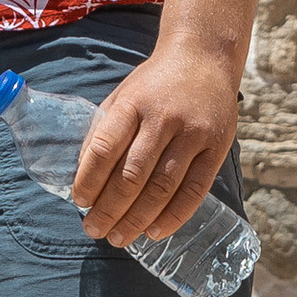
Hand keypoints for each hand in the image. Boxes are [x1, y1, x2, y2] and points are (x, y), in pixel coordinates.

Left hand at [70, 37, 242, 244]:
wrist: (205, 58)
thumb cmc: (155, 84)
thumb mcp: (123, 96)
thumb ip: (104, 131)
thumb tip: (83, 175)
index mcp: (133, 103)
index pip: (105, 147)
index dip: (89, 179)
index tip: (79, 201)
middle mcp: (163, 118)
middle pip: (132, 174)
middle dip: (109, 209)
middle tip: (94, 229)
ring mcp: (193, 133)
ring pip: (162, 187)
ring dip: (137, 219)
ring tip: (119, 238)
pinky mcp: (218, 147)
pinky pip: (195, 190)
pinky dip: (173, 216)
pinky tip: (154, 231)